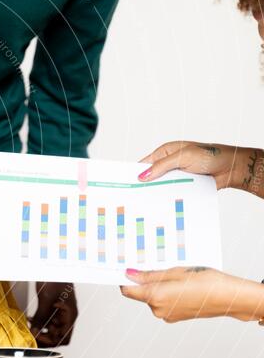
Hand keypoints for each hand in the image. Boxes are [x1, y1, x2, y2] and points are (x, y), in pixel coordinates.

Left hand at [31, 282, 77, 346]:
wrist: (54, 267)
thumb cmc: (55, 278)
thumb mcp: (46, 297)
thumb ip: (42, 315)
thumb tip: (36, 330)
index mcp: (70, 315)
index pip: (64, 338)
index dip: (51, 341)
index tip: (38, 336)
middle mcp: (67, 316)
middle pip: (58, 336)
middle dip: (45, 337)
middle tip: (32, 334)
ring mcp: (61, 313)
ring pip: (53, 330)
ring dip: (41, 330)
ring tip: (30, 327)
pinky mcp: (54, 309)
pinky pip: (48, 321)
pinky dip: (40, 322)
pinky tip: (31, 319)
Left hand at [121, 267, 263, 322]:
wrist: (230, 298)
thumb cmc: (206, 282)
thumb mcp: (175, 272)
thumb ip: (150, 275)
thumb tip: (128, 275)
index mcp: (154, 297)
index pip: (127, 290)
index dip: (125, 279)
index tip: (127, 269)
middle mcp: (158, 310)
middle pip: (141, 293)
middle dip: (147, 280)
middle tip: (162, 267)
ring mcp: (167, 315)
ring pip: (153, 297)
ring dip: (160, 287)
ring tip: (178, 277)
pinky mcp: (175, 317)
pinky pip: (164, 303)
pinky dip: (168, 294)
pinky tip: (183, 286)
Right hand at [138, 141, 263, 196]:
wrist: (231, 168)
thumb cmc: (209, 156)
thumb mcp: (183, 157)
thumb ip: (162, 166)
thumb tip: (142, 176)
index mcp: (165, 152)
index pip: (144, 164)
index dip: (134, 173)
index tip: (125, 184)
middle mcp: (168, 164)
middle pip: (151, 177)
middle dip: (144, 186)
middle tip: (134, 197)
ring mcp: (176, 176)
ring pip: (161, 186)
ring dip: (157, 193)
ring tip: (146, 204)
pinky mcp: (184, 185)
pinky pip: (172, 192)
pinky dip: (168, 197)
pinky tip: (162, 205)